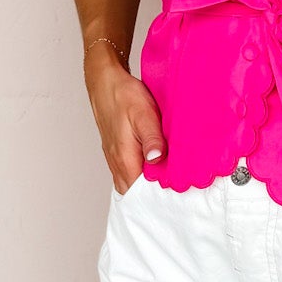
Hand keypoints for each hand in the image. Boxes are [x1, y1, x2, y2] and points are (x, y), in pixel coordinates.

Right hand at [83, 45, 164, 192]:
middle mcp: (117, 163)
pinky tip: (155, 169)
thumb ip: (152, 139)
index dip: (157, 198)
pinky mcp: (117, 152)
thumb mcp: (143, 114)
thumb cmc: (123, 96)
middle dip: (153, 196)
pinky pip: (129, 173)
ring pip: (131, 183)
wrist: (105, 82)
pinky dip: (141, 176)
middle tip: (176, 193)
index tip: (176, 197)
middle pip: (135, 193)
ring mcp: (115, 158)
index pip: (140, 193)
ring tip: (168, 184)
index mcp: (125, 158)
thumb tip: (157, 159)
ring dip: (147, 187)